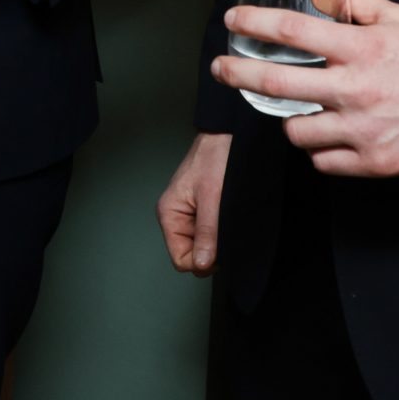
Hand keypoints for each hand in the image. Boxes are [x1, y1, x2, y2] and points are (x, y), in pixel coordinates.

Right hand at [158, 132, 228, 274]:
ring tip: (227, 216)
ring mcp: (189, 214)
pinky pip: (211, 233)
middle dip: (211, 249)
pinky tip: (228, 215)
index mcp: (169, 214)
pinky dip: (221, 229)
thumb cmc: (216, 158)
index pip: (181, 259)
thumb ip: (208, 233)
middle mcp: (176, 216)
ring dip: (218, 238)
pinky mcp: (202, 210)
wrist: (229, 135)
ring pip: (203, 245)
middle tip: (225, 228)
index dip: (202, 260)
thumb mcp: (213, 198)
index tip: (220, 248)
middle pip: (192, 254)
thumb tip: (202, 264)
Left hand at [211, 0, 398, 176]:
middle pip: (274, 84)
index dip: (253, 24)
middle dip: (236, 74)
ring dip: (291, 121)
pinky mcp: (375, 162)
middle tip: (220, 69)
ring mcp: (363, 130)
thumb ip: (357, 3)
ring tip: (301, 112)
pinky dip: (321, 151)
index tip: (231, 22)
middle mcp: (355, 88)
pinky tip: (329, 139)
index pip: (290, 31)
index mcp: (361, 48)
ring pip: (296, 131)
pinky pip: (324, 162)